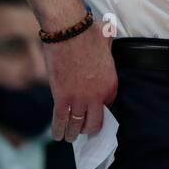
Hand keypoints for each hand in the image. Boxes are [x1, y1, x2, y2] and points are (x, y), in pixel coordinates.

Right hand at [44, 19, 116, 142]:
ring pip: (77, 125)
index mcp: (111, 83)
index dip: (101, 110)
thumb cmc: (89, 32)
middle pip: (94, 122)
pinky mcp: (61, 97)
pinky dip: (58, 129)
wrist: (69, 30)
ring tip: (70, 137)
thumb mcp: (108, 42)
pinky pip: (60, 120)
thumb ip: (108, 48)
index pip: (109, 106)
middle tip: (83, 130)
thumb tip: (108, 35)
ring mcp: (79, 98)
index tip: (96, 114)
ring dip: (73, 133)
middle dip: (88, 128)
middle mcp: (97, 96)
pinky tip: (57, 135)